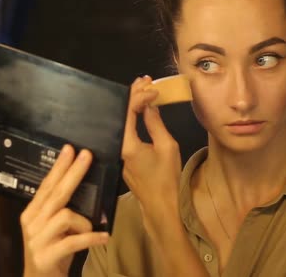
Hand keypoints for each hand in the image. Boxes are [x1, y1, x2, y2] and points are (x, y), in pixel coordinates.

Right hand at [20, 145, 108, 276]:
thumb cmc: (53, 252)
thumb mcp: (53, 228)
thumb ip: (61, 210)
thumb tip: (83, 187)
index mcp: (32, 213)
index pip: (47, 185)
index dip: (59, 167)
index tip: (70, 149)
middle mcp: (32, 223)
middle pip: (56, 193)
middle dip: (73, 173)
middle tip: (87, 156)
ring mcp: (37, 240)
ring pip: (66, 216)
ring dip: (85, 222)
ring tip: (92, 231)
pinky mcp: (46, 256)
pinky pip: (74, 241)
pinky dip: (91, 238)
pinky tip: (103, 237)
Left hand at [121, 76, 182, 236]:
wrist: (161, 205)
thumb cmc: (167, 178)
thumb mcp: (167, 146)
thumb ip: (156, 123)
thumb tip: (150, 105)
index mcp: (127, 144)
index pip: (128, 111)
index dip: (140, 96)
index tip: (154, 89)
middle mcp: (118, 146)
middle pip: (120, 113)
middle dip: (133, 95)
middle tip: (146, 81)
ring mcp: (118, 152)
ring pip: (121, 121)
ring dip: (132, 104)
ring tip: (144, 89)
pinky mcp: (122, 155)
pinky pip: (124, 130)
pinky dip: (132, 116)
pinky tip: (140, 107)